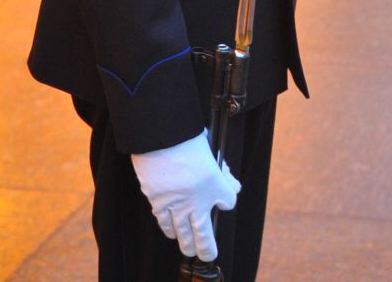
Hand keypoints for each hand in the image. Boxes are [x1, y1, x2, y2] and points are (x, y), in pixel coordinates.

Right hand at [131, 131, 239, 261]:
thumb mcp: (212, 152)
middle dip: (205, 247)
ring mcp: (176, 203)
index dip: (228, 201)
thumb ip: (223, 173)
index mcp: (214, 183)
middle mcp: (196, 198)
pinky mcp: (157, 201)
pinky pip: (164, 221)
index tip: (226, 202)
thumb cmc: (187, 140)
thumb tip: (234, 188)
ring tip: (189, 249)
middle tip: (207, 255)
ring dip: (186, 243)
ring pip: (182, 232)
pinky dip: (168, 229)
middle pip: (202, 233)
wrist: (161, 138)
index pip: (228, 200)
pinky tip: (171, 233)